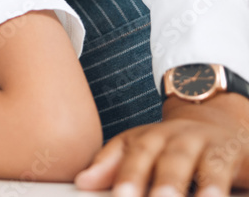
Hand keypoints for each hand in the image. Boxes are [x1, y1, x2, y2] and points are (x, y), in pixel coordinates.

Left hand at [75, 94, 248, 195]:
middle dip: (154, 182)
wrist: (220, 126)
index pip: (133, 155)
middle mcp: (175, 139)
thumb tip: (82, 181)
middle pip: (163, 159)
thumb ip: (112, 166)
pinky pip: (221, 170)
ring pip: (194, 165)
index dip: (123, 175)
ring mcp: (204, 145)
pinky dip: (215, 186)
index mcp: (148, 138)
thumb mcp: (141, 151)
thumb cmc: (172, 146)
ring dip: (180, 183)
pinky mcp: (229, 154)